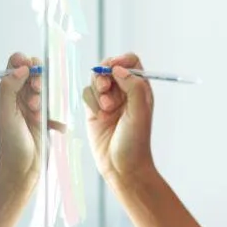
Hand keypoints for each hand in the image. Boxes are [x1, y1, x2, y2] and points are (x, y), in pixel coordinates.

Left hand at [0, 52, 43, 184]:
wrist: (22, 169)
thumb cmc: (11, 142)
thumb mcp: (6, 113)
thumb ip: (9, 88)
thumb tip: (22, 66)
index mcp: (8, 92)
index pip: (16, 64)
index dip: (25, 62)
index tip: (30, 70)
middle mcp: (20, 97)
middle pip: (34, 73)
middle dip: (38, 80)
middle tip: (36, 94)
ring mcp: (34, 108)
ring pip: (46, 89)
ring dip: (46, 97)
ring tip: (39, 112)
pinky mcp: (46, 120)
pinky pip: (56, 110)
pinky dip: (58, 118)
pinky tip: (55, 127)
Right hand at [82, 52, 155, 185]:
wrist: (121, 166)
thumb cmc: (135, 142)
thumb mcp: (140, 111)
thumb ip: (133, 86)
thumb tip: (118, 68)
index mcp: (140, 89)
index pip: (131, 62)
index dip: (121, 60)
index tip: (113, 66)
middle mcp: (124, 92)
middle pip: (110, 67)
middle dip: (104, 74)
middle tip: (104, 87)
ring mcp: (108, 101)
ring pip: (96, 80)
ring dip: (98, 90)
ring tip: (106, 108)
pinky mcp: (94, 110)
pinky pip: (87, 94)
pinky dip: (90, 101)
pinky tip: (99, 115)